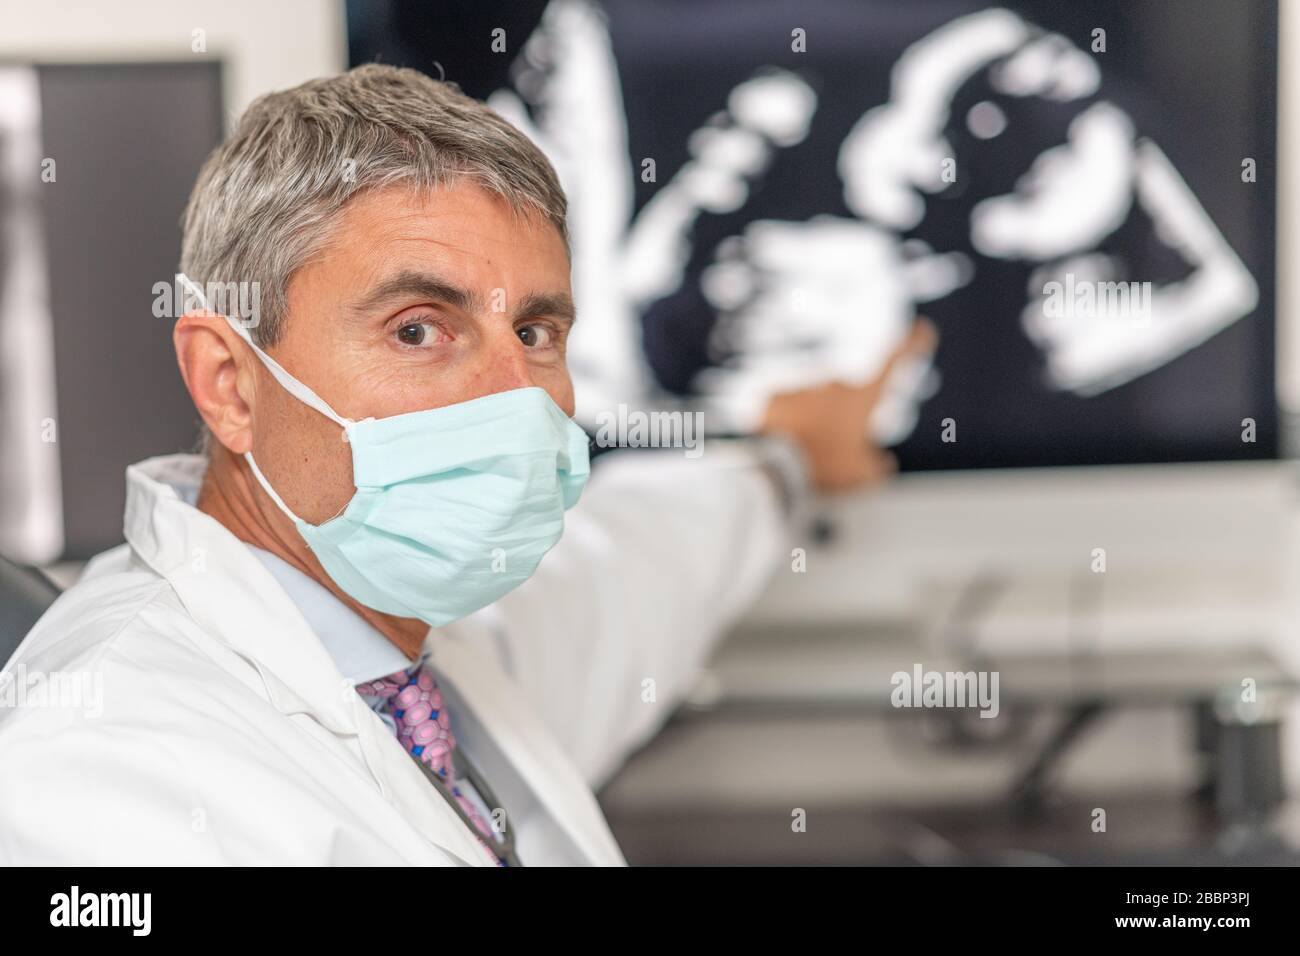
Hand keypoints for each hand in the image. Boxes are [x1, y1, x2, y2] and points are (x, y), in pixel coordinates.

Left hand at [757, 318, 936, 491]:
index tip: (921, 327)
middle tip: (832, 449)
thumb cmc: (826, 467)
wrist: (778, 466)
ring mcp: (804, 389)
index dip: (911, 345)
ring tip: (806, 452)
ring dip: (815, 423)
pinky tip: (785, 443)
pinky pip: (787, 408)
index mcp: (862, 398)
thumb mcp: (863, 475)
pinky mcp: (777, 397)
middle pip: (846, 398)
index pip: (893, 363)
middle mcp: (834, 385)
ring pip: (815, 403)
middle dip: (843, 419)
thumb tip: (882, 463)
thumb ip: (878, 465)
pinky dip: (789, 424)